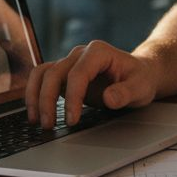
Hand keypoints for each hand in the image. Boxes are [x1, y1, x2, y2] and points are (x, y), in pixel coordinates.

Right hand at [25, 40, 158, 127]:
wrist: (139, 74)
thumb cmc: (140, 79)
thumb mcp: (141, 87)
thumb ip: (126, 93)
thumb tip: (109, 98)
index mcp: (98, 52)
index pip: (77, 74)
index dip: (72, 97)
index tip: (72, 119)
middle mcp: (80, 54)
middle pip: (54, 73)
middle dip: (47, 99)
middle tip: (49, 124)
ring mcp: (70, 63)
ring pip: (43, 74)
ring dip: (35, 96)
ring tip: (36, 120)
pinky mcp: (65, 75)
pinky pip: (43, 80)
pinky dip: (36, 94)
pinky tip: (36, 113)